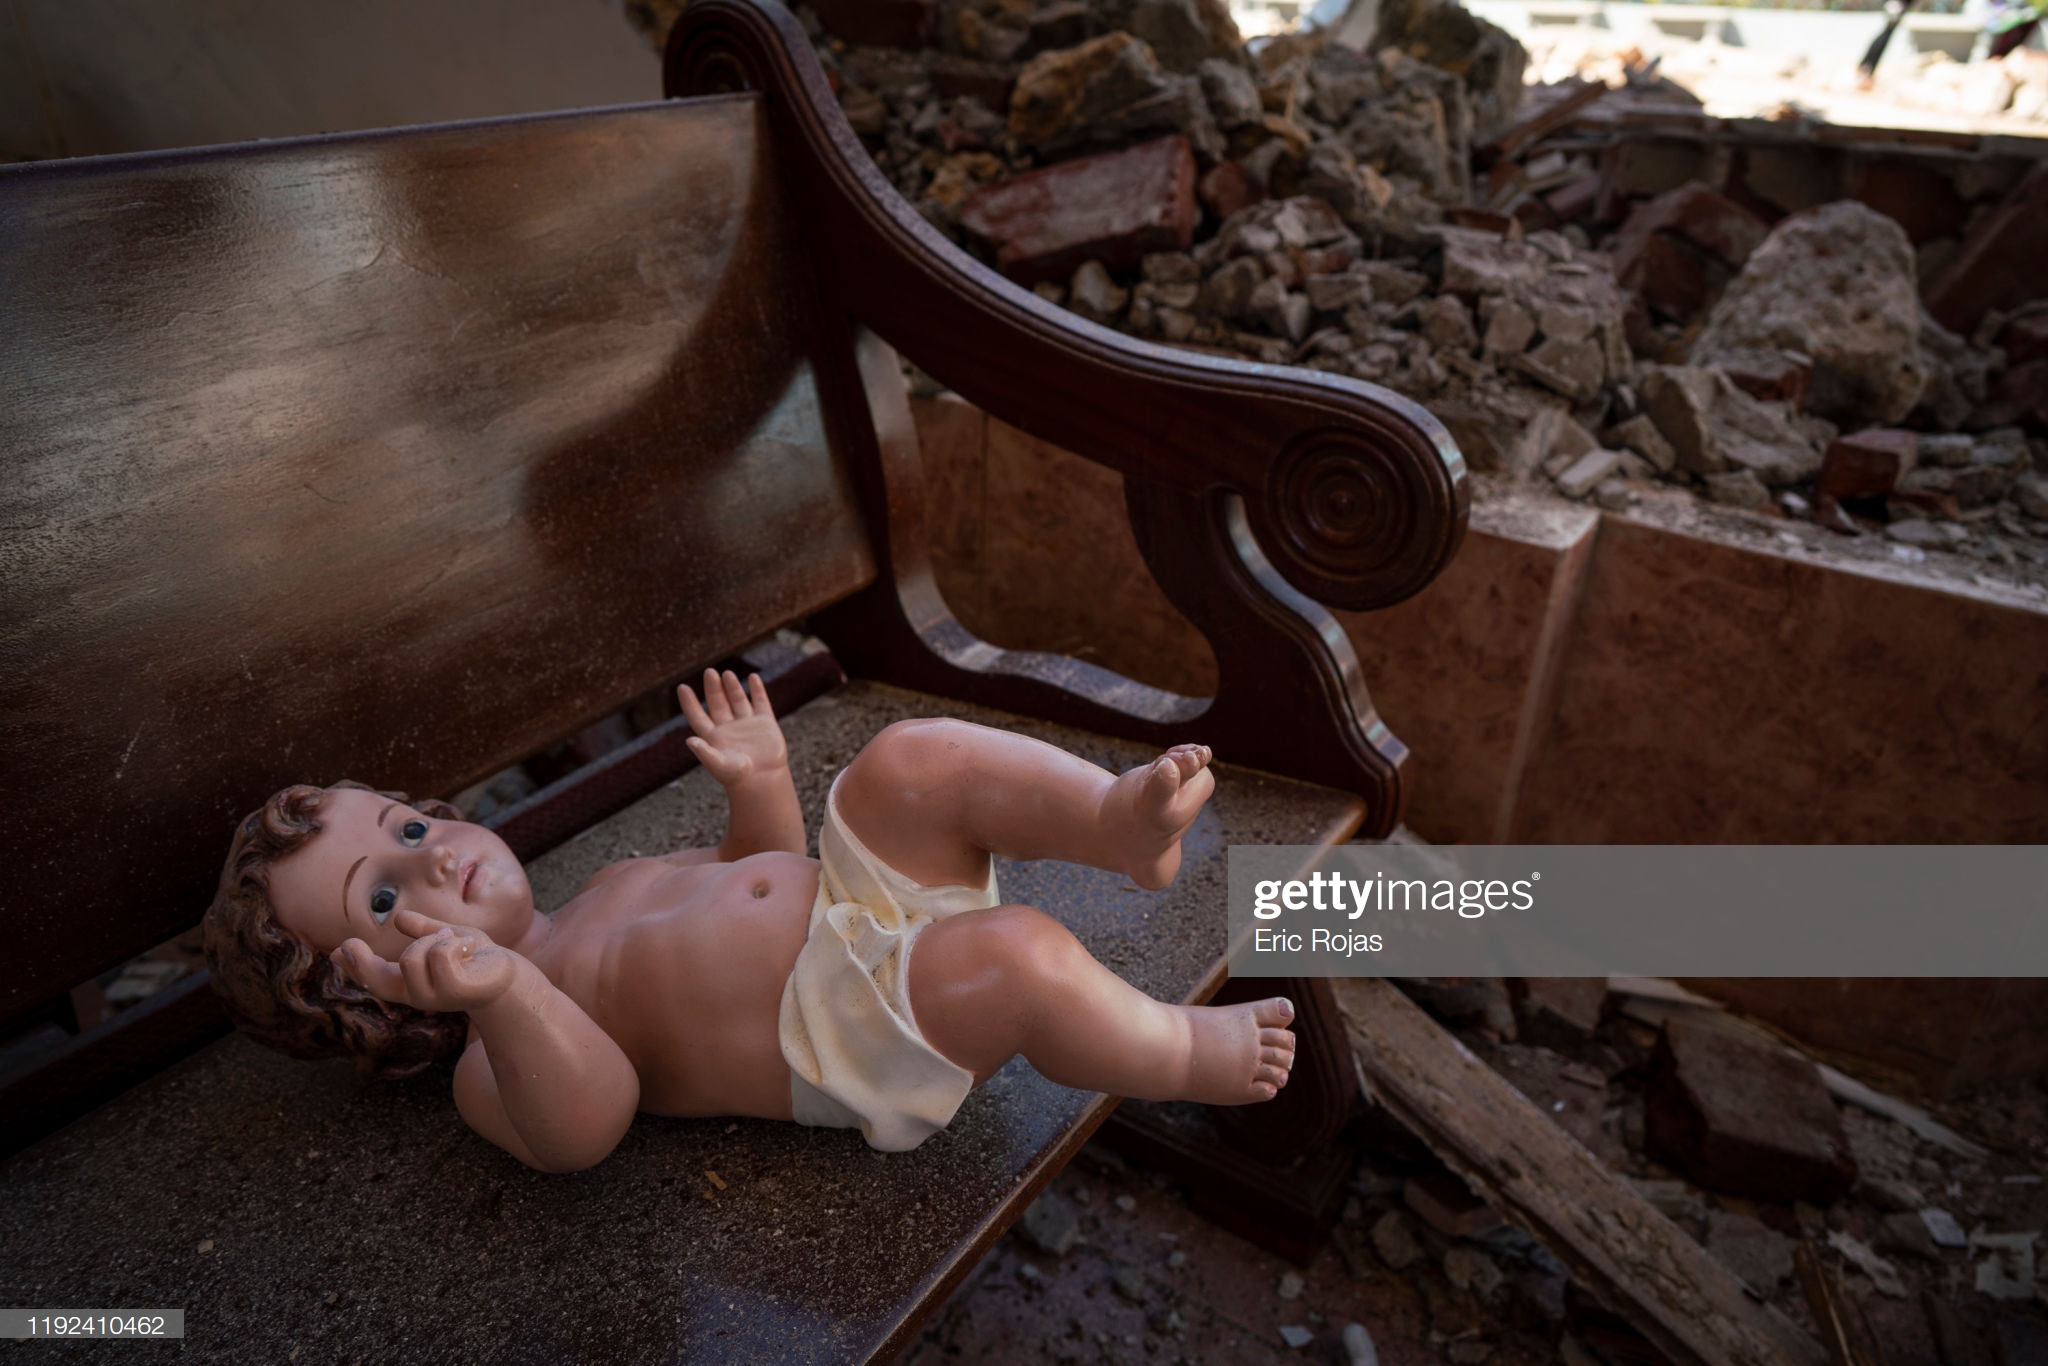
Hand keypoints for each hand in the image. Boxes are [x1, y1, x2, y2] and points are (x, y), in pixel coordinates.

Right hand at [331, 909, 519, 1012]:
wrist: (510, 976)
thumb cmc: (477, 959)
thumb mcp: (447, 938)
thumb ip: (423, 930)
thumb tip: (397, 919)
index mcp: (412, 982)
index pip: (375, 978)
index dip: (353, 966)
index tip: (337, 951)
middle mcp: (416, 994)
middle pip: (377, 980)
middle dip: (361, 962)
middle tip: (351, 943)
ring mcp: (433, 996)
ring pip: (412, 957)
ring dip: (436, 939)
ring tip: (456, 942)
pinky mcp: (452, 991)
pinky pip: (439, 954)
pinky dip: (453, 942)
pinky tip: (468, 949)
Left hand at [677, 669, 787, 788]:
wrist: (764, 780)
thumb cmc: (737, 776)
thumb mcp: (718, 765)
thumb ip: (704, 752)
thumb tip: (690, 741)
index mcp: (713, 737)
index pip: (698, 715)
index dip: (689, 702)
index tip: (682, 687)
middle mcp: (728, 728)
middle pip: (718, 703)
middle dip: (713, 688)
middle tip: (709, 672)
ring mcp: (747, 723)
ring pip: (737, 700)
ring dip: (732, 687)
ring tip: (727, 674)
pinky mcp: (765, 723)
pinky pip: (760, 702)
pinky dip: (757, 690)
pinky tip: (753, 677)